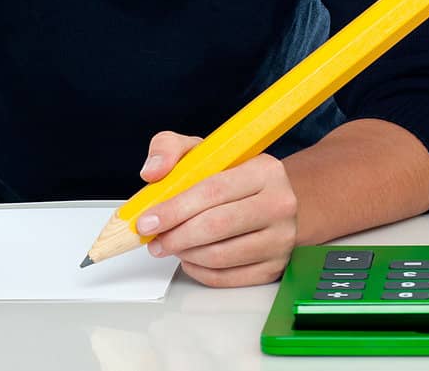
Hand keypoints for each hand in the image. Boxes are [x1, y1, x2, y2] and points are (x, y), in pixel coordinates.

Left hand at [134, 131, 298, 286]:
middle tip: (154, 240)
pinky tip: (191, 257)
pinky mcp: (275, 267)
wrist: (275, 200)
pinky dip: (200, 271)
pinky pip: (227, 278)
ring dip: (186, 254)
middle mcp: (280, 204)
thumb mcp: (204, 152)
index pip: (213, 191)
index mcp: (264, 170)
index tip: (147, 221)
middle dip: (176, 237)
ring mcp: (281, 239)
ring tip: (173, 245)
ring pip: (220, 257)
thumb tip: (152, 171)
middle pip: (217, 226)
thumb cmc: (234, 178)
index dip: (175, 209)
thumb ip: (170, 149)